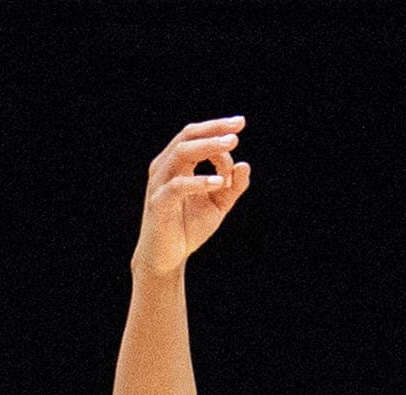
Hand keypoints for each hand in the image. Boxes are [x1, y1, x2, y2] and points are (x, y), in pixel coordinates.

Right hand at [133, 119, 252, 280]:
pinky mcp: (159, 202)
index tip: (239, 130)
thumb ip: (232, 188)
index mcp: (177, 163)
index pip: (196, 137)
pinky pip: (178, 186)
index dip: (217, 133)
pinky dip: (199, 182)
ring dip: (207, 148)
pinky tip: (219, 182)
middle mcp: (165, 167)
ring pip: (181, 154)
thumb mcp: (217, 205)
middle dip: (213, 129)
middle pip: (187, 136)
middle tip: (238, 126)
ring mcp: (159, 182)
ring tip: (230, 145)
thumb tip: (246, 165)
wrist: (167, 256)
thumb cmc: (188, 227)